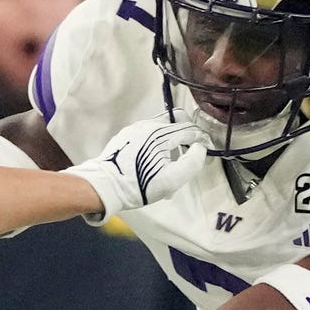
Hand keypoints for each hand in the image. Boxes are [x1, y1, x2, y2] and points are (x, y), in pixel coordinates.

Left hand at [66, 119, 206, 219]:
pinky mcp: (125, 135)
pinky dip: (156, 143)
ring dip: (171, 140)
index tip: (206, 149)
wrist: (103, 186)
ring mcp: (135, 128)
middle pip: (177, 123)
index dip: (202, 140)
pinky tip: (152, 160)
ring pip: (162, 127)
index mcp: (161, 134)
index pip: (191, 130)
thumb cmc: (137, 185)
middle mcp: (148, 125)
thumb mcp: (171, 180)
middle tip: (188, 153)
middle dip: (187, 136)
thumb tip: (199, 148)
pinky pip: (147, 133)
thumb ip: (192, 162)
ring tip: (169, 162)